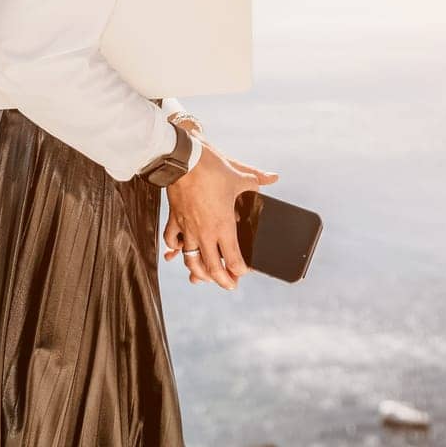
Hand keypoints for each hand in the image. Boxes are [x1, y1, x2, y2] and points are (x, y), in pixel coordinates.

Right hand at [163, 138, 279, 289]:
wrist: (183, 161)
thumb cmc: (212, 170)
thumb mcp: (238, 176)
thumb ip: (256, 181)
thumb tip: (272, 178)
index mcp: (223, 226)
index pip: (233, 260)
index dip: (240, 270)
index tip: (244, 271)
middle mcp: (205, 233)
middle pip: (212, 269)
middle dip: (222, 281)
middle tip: (230, 285)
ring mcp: (188, 229)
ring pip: (191, 260)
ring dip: (199, 272)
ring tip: (204, 277)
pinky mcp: (175, 220)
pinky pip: (173, 241)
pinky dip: (176, 249)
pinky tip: (180, 251)